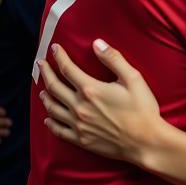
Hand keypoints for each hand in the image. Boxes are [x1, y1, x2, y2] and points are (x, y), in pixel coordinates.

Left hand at [39, 41, 164, 164]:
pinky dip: (50, 123)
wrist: (145, 141)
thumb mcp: (133, 78)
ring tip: (41, 90)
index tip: (55, 48)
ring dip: (45, 97)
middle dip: (45, 73)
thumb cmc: (142, 108)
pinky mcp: (81, 140)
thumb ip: (113, 59)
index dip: (59, 57)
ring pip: (53, 109)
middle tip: (40, 65)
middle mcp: (80, 107)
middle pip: (54, 87)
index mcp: (91, 90)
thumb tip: (96, 43)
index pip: (68, 69)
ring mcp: (78, 125)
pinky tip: (47, 119)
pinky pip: (58, 130)